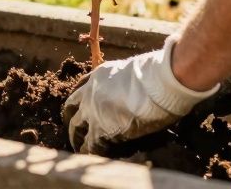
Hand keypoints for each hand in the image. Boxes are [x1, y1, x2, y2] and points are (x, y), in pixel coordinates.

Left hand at [62, 35, 217, 153]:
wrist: (159, 83)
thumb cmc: (155, 75)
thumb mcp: (132, 71)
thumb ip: (124, 82)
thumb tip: (133, 89)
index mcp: (100, 75)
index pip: (80, 87)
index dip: (79, 100)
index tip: (78, 108)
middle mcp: (91, 92)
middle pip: (71, 108)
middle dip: (72, 120)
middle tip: (74, 130)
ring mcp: (93, 111)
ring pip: (76, 128)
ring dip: (77, 139)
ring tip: (79, 148)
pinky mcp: (101, 130)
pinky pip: (90, 145)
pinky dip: (90, 152)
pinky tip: (93, 157)